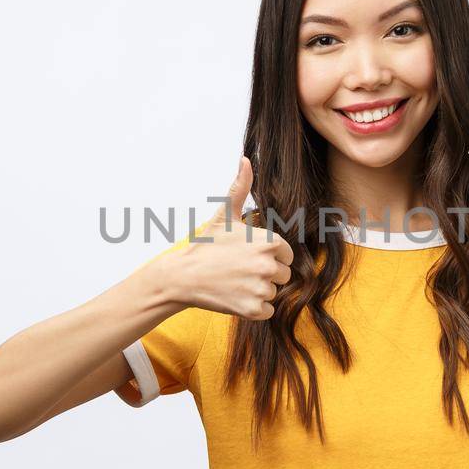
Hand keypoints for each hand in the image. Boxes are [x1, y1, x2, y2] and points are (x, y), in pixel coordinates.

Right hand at [164, 156, 293, 319]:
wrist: (183, 276)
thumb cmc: (206, 245)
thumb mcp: (224, 214)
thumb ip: (240, 186)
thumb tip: (245, 158)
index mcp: (270, 242)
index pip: (286, 255)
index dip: (268, 256)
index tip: (246, 256)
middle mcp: (269, 265)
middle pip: (282, 275)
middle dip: (264, 274)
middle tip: (239, 270)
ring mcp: (261, 289)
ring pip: (273, 292)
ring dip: (257, 290)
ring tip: (234, 282)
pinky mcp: (253, 309)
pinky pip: (267, 311)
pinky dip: (253, 308)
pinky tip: (235, 296)